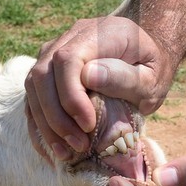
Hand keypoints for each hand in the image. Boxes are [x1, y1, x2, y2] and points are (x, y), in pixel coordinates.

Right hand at [24, 16, 176, 158]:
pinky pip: (33, 97)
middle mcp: (70, 38)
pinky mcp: (49, 72)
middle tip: (79, 145)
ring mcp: (54, 52)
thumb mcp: (153, 77)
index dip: (70, 94)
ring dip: (45, 124)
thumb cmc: (153, 68)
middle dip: (55, 115)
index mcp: (98, 33)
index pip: (67, 59)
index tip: (88, 124)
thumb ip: (126, 77)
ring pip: (32, 87)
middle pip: (42, 74)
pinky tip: (54, 150)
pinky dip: (39, 126)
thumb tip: (89, 77)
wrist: (146, 55)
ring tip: (67, 153)